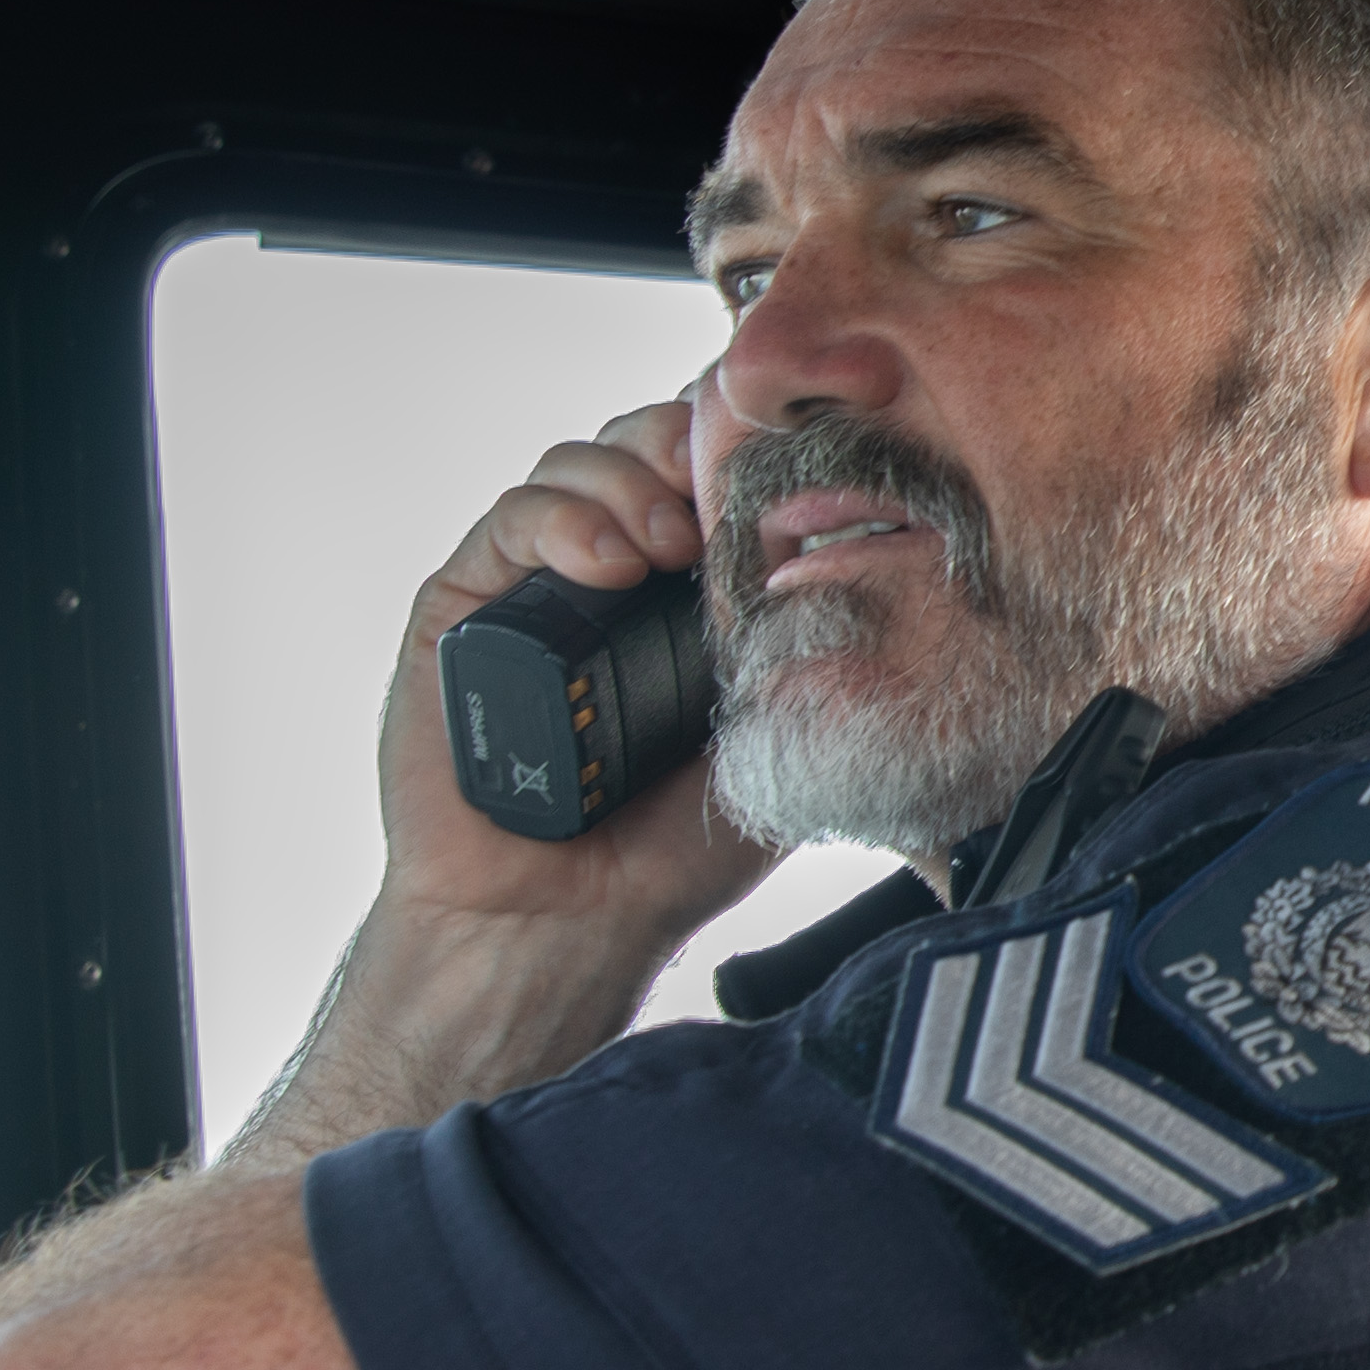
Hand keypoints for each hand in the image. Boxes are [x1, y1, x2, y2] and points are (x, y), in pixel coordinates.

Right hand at [241, 409, 785, 1151]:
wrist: (564, 921)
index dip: (744, 451)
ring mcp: (534, 584)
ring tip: (665, 543)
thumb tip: (904, 589)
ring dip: (628, 481)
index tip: (789, 468)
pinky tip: (604, 561)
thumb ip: (825, 672)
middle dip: (686, 448)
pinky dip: (559, 520)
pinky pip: (508, 522)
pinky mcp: (465, 605)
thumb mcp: (780, 743)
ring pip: (577, 466)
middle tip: (720, 503)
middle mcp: (609, 573)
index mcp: (686, 592)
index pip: (712, 473)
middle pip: (644, 447)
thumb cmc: (670, 851)